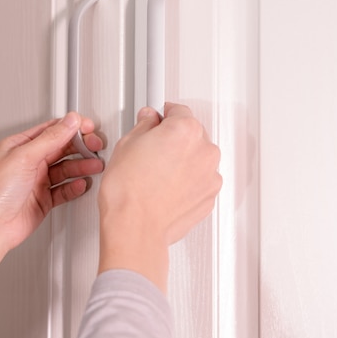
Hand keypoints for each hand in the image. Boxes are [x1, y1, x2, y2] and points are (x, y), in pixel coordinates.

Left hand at [0, 112, 103, 251]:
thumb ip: (50, 138)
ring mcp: (36, 181)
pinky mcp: (43, 200)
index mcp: (19, 146)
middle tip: (96, 147)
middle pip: (61, 148)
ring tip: (94, 166)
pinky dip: (74, 186)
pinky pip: (64, 189)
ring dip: (81, 166)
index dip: (72, 128)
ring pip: (65, 169)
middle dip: (81, 146)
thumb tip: (69, 121)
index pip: (51, 130)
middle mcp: (28, 162)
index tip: (89, 128)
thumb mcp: (24, 157)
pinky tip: (80, 184)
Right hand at [98, 103, 221, 290]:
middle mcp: (204, 150)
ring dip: (182, 162)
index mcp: (185, 130)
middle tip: (151, 151)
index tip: (157, 119)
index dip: (163, 115)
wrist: (135, 227)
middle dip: (174, 140)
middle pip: (192, 134)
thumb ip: (144, 126)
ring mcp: (210, 176)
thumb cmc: (128, 192)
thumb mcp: (126, 145)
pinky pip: (199, 181)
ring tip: (156, 174)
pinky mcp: (209, 197)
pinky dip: (187, 182)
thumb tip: (148, 121)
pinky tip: (165, 188)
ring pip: (197, 159)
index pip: (178, 110)